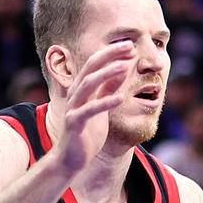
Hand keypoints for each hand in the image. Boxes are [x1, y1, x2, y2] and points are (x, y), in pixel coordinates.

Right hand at [51, 41, 134, 172]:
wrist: (72, 157)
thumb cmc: (88, 131)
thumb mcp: (102, 106)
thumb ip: (109, 88)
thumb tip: (122, 68)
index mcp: (82, 88)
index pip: (96, 63)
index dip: (112, 53)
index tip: (130, 45)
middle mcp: (76, 93)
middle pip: (91, 67)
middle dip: (110, 55)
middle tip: (130, 46)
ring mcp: (74, 107)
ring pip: (88, 84)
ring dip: (107, 74)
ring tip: (125, 66)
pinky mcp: (75, 123)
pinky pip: (90, 110)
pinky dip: (105, 103)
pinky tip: (120, 98)